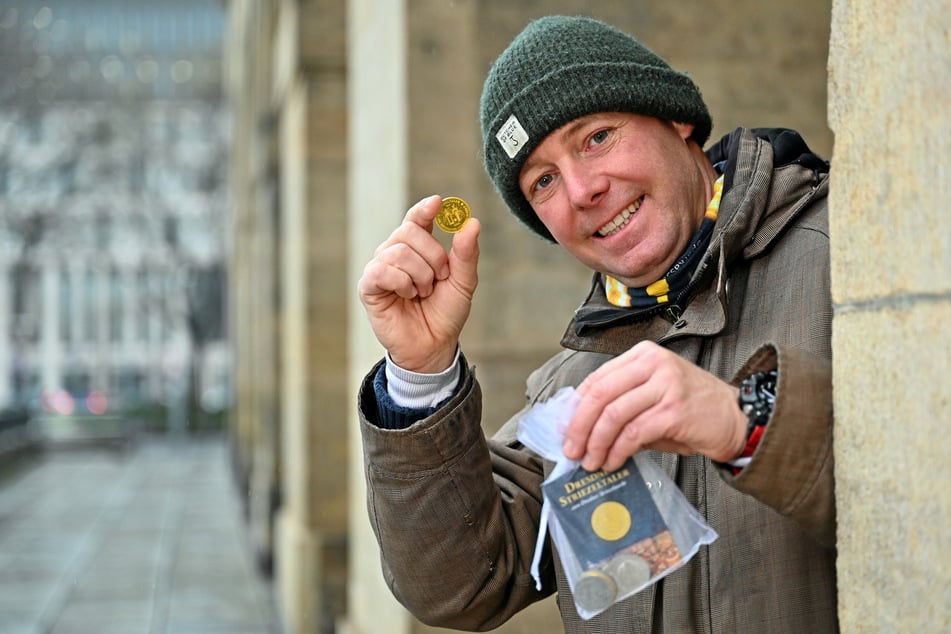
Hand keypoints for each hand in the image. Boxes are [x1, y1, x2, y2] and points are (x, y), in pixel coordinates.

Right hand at [358, 195, 480, 372]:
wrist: (433, 345)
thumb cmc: (445, 312)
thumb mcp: (464, 282)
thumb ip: (466, 253)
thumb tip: (472, 222)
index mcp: (417, 248)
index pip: (416, 218)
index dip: (425, 209)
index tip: (438, 203)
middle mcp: (395, 253)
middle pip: (409, 231)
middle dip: (433, 256)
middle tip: (439, 278)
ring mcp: (379, 268)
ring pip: (398, 251)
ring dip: (420, 275)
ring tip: (422, 293)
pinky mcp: (368, 286)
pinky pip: (382, 270)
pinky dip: (402, 283)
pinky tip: (407, 296)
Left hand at [563, 341, 746, 470]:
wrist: (735, 417)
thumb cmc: (691, 409)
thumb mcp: (652, 396)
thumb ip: (621, 405)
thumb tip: (582, 429)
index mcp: (643, 355)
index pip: (597, 379)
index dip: (576, 407)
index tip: (564, 430)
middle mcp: (653, 363)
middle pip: (600, 395)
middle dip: (579, 426)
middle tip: (571, 450)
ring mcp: (665, 385)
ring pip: (613, 415)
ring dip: (596, 443)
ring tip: (590, 461)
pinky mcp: (674, 410)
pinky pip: (633, 433)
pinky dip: (618, 451)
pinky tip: (613, 462)